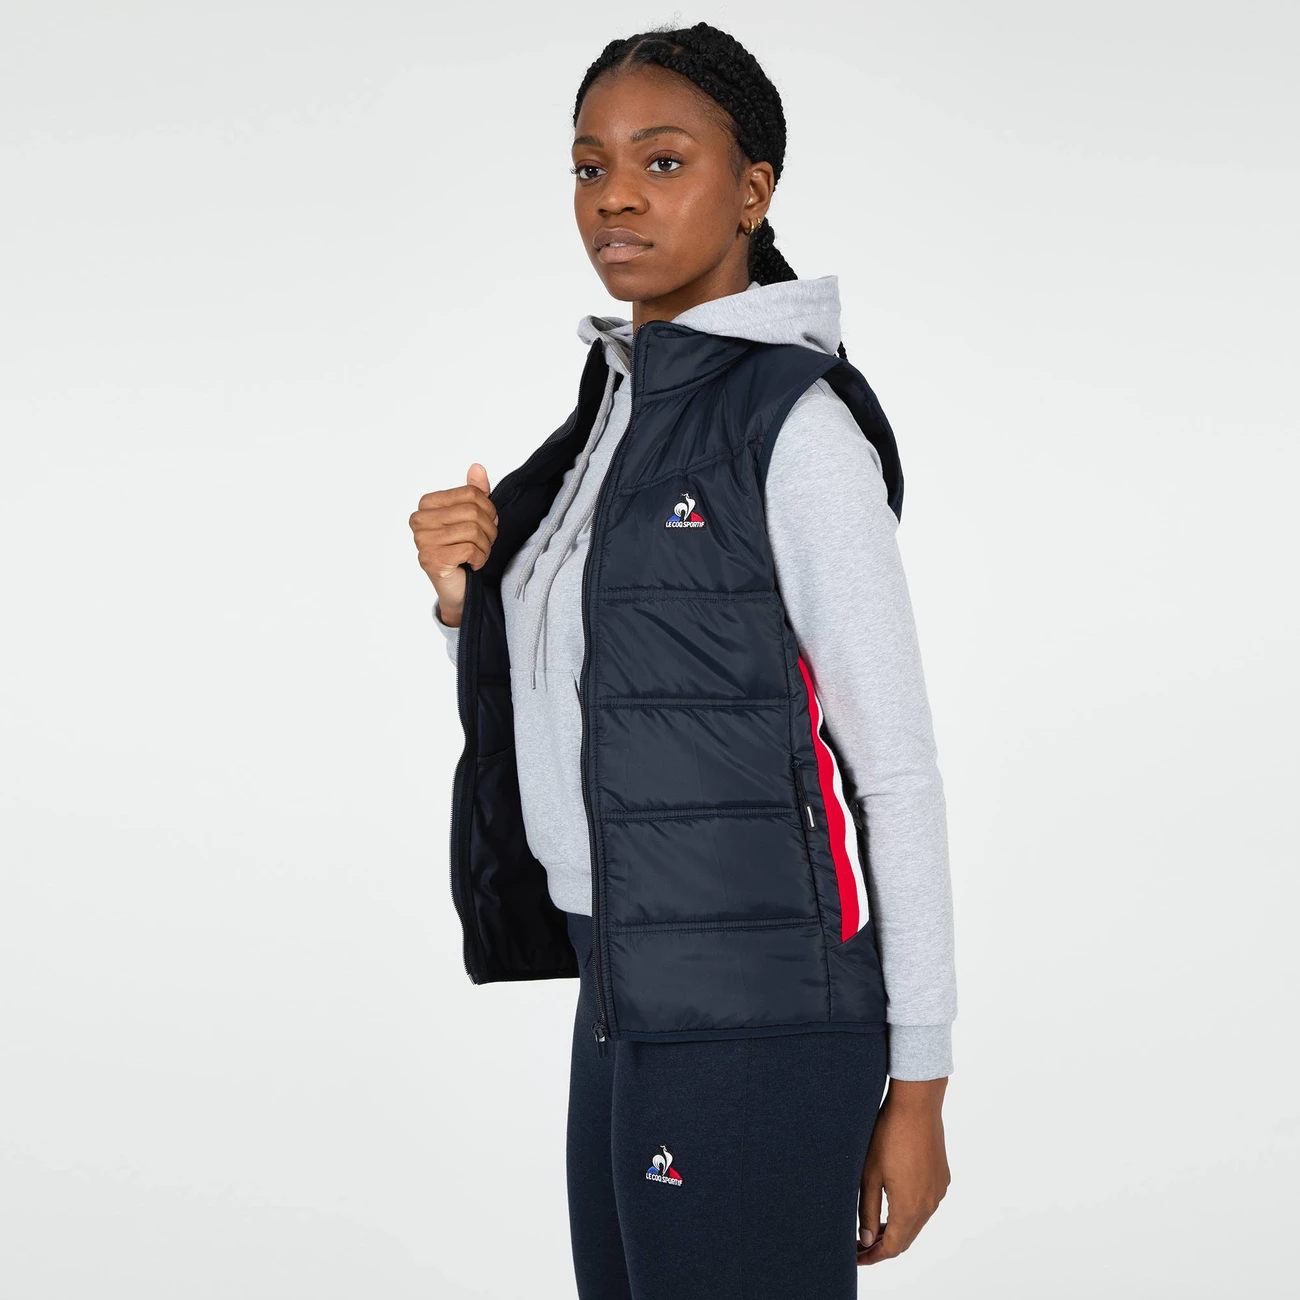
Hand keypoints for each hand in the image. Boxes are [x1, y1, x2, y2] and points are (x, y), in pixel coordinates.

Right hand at [409, 463, 497, 626]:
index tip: (485, 524)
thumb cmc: (463, 550)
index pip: (471, 493)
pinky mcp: (431, 559)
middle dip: (489, 530)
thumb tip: (477, 468)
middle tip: (485, 542)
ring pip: (473, 531)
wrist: (457, 588)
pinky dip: (479, 559)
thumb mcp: (472, 518)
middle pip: (473, 511)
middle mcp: (419, 520)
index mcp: (427, 504)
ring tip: (478, 554)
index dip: (488, 509)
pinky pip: (469, 549)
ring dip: (485, 547)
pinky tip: (472, 564)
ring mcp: (422, 540)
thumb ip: (474, 493)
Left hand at [857, 1077, 949, 1266]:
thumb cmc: (888, 1135)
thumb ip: (868, 1210)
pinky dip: (910, 1214)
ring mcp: (938, 1192)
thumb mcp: (869, 1174)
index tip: (855, 1258)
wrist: (916, 1106)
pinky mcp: (941, 1179)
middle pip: (906, 1239)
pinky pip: (926, 1206)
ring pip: (917, 1223)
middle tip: (861, 1247)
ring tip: (874, 1229)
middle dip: (883, 1246)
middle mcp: (929, 1205)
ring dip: (897, 1230)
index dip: (873, 1257)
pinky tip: (894, 1205)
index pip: (891, 1248)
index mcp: (909, 1208)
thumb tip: (868, 1239)